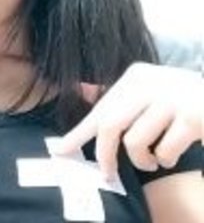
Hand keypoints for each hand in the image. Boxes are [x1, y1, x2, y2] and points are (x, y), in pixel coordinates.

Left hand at [55, 62, 202, 178]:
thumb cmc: (181, 99)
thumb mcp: (149, 91)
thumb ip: (119, 97)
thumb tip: (82, 92)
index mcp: (135, 76)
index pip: (100, 108)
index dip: (79, 132)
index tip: (60, 150)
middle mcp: (150, 83)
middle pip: (110, 124)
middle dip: (104, 154)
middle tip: (107, 173)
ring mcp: (171, 98)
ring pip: (135, 141)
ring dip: (142, 160)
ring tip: (153, 160)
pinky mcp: (192, 117)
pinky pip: (164, 151)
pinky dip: (165, 160)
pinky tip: (171, 157)